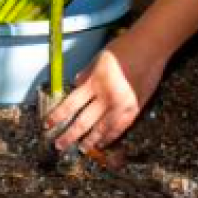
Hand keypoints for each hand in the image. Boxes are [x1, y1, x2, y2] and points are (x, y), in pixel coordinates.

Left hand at [43, 31, 166, 150]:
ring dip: (89, 142)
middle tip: (59, 145)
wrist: (150, 48)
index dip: (58, 116)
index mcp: (94, 81)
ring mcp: (121, 106)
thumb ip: (85, 75)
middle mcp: (107, 97)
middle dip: (69, 136)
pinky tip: (101, 143)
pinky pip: (119, 129)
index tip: (48, 125)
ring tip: (80, 149)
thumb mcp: (97, 59)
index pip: (71, 104)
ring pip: (101, 130)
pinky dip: (108, 138)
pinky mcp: (135, 110)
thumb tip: (74, 86)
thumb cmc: (123, 48)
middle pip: (83, 122)